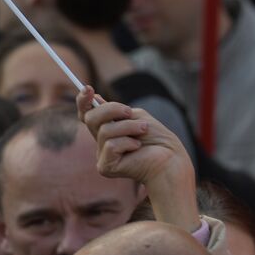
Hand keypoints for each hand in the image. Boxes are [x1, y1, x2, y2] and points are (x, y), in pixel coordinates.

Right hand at [76, 85, 198, 229]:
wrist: (171, 159)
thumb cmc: (157, 139)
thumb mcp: (136, 117)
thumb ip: (116, 110)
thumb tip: (94, 98)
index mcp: (108, 129)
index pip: (87, 114)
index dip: (83, 101)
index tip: (88, 88)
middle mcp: (102, 143)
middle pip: (91, 118)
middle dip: (110, 110)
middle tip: (129, 111)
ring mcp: (103, 155)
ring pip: (104, 130)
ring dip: (128, 127)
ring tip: (143, 131)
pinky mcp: (105, 167)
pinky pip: (110, 145)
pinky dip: (128, 142)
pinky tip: (138, 148)